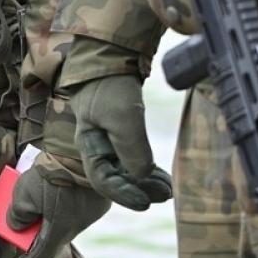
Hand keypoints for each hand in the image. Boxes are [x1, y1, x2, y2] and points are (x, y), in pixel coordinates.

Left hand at [6, 156, 109, 257]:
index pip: (44, 252)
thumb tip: (16, 225)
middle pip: (56, 232)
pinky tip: (58, 187)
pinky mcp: (99, 198)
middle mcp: (78, 224)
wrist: (77, 149)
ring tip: (40, 197)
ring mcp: (91, 212)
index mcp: (61, 230)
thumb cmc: (49, 174)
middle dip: (40, 228)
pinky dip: (67, 200)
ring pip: (68, 218)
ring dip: (54, 211)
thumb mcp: (23, 195)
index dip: (32, 256)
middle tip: (26, 219)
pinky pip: (79, 205)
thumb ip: (17, 215)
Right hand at [67, 75, 172, 210]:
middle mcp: (97, 144)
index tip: (146, 202)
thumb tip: (143, 176)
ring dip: (146, 181)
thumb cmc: (110, 86)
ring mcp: (109, 136)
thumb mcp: (123, 118)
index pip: (103, 180)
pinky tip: (162, 175)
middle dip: (139, 189)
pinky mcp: (121, 128)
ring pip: (126, 168)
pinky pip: (133, 156)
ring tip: (168, 188)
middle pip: (115, 177)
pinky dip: (147, 168)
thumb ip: (133, 151)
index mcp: (89, 144)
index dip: (124, 194)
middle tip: (165, 195)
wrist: (110, 55)